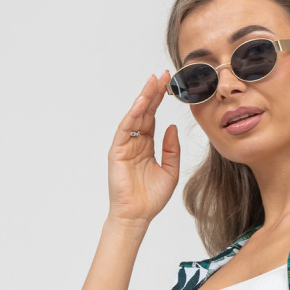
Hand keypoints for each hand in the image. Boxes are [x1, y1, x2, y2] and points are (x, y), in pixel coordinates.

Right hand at [107, 70, 179, 223]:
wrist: (138, 215)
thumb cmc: (152, 197)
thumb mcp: (170, 171)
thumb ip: (171, 149)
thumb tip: (172, 128)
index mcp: (147, 145)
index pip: (153, 117)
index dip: (160, 100)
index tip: (169, 83)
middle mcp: (135, 142)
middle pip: (144, 112)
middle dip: (153, 92)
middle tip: (162, 74)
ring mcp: (125, 145)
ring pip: (135, 116)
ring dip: (143, 98)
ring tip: (152, 82)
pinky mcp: (117, 151)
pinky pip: (125, 129)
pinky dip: (133, 114)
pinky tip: (142, 103)